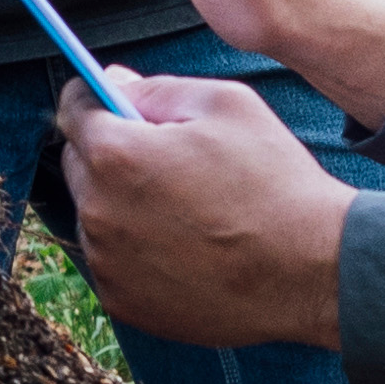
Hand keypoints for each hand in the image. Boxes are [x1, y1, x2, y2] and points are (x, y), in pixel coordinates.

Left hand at [55, 72, 352, 349]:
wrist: (312, 271)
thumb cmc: (275, 184)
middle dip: (111, 151)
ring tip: (186, 209)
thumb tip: (112, 81)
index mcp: (115, 155)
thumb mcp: (227, 105)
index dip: (95, 97)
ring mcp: (107, 263)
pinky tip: (185, 246)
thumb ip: (157, 88)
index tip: (113, 102)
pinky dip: (136, 249)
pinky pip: (113, 260)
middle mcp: (97, 212)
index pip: (72, 108)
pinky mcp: (123, 303)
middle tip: (168, 159)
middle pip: (79, 163)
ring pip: (96, 214)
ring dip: (122, 203)